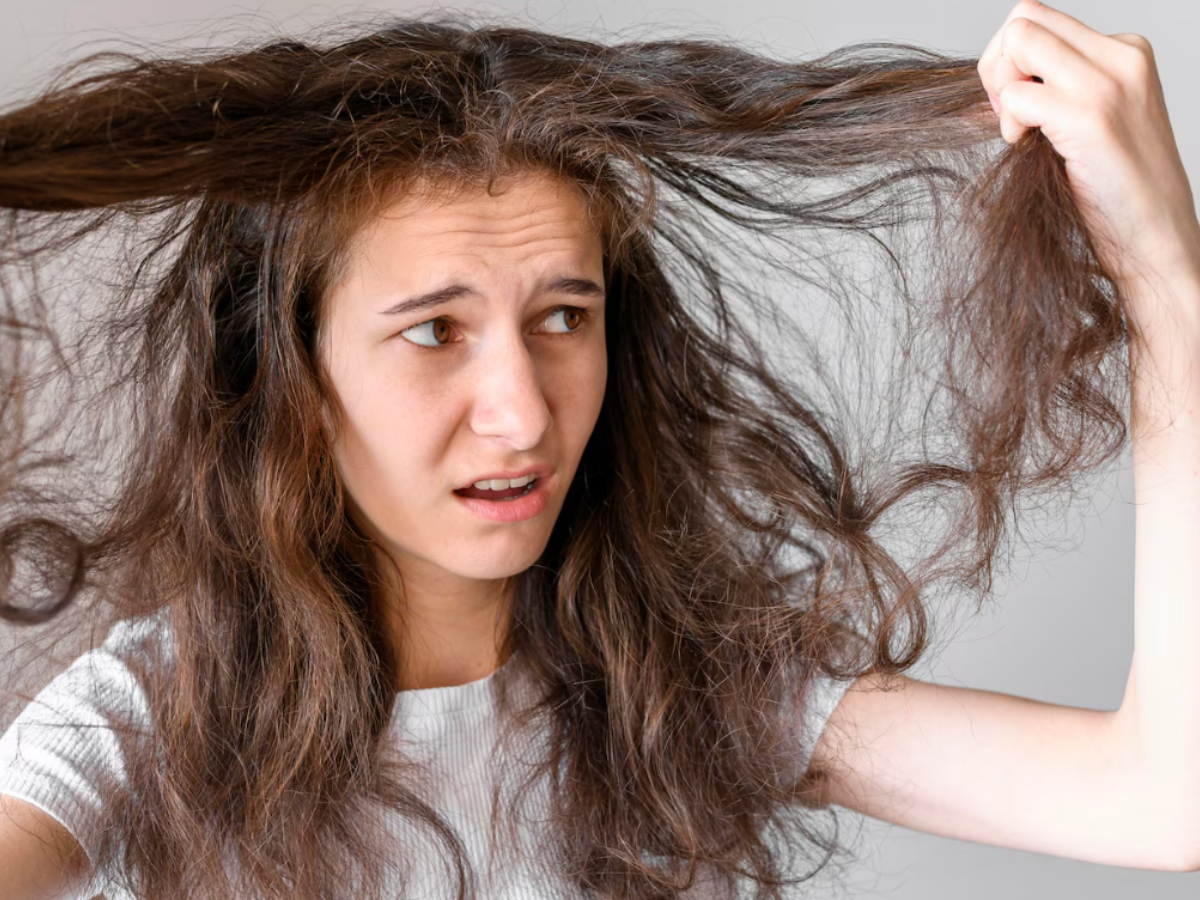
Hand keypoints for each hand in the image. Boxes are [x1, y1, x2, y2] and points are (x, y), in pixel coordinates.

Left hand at [977, 0, 1199, 291]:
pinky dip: (1009, 124)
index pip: (1039, 18)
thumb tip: (992, 82)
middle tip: (1009, 117)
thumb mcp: (1089, 123)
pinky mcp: (1092, 117)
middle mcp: (1121, 57)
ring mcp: (1109, 83)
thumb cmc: (1117, 192)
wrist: (1156, 238)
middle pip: (1024, 18)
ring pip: (1019, 41)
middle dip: (997, 66)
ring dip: (1002, 90)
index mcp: (1125, 52)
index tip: (1015, 105)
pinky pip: (1018, 96)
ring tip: (1022, 133)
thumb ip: (1055, 90)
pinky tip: (1027, 149)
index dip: (1010, 60)